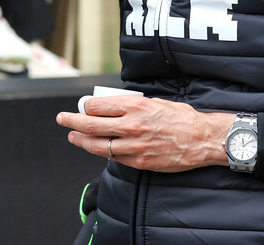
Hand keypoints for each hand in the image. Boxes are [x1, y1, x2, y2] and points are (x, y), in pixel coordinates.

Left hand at [56, 96, 233, 172]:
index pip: (97, 105)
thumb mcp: (155, 102)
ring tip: (73, 136)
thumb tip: (110, 106)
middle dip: (72, 121)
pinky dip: (103, 152)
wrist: (202, 139)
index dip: (86, 105)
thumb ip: (132, 105)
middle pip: (91, 124)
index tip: (83, 106)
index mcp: (135, 106)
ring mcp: (134, 146)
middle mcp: (131, 125)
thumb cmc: (181, 118)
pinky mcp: (139, 162)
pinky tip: (97, 148)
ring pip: (98, 145)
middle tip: (62, 119)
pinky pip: (114, 158)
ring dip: (81, 140)